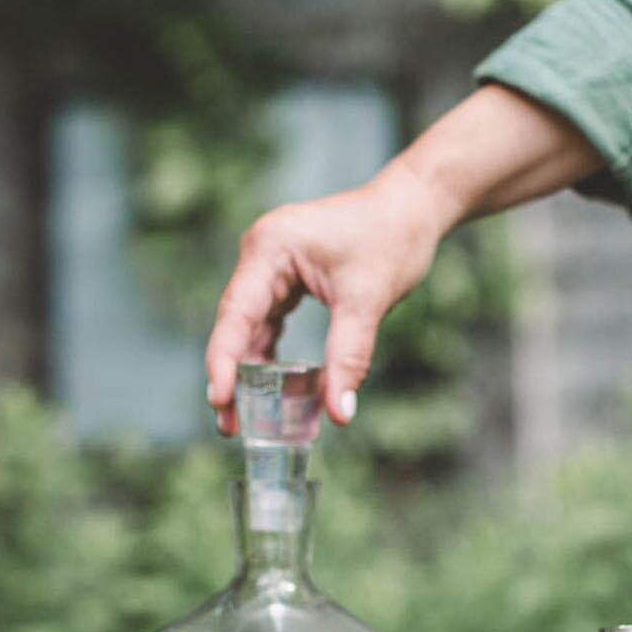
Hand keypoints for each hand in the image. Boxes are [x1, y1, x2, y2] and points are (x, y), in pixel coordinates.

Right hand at [205, 156, 447, 432]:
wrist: (413, 207)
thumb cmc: (391, 238)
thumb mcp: (368, 301)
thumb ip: (349, 357)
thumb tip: (339, 413)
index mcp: (270, 248)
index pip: (237, 313)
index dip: (224, 360)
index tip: (218, 399)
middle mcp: (261, 253)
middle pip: (235, 324)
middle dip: (231, 375)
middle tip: (227, 424)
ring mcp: (271, 265)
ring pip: (249, 327)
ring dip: (247, 370)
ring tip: (241, 417)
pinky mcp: (286, 278)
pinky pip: (269, 323)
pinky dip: (270, 355)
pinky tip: (270, 390)